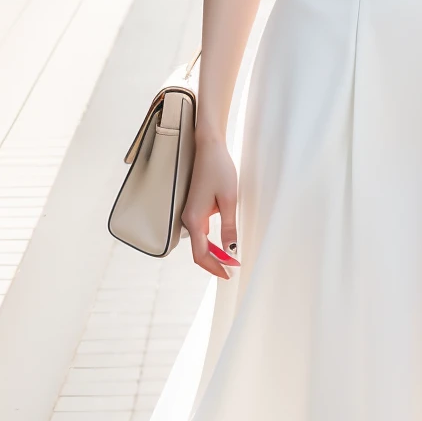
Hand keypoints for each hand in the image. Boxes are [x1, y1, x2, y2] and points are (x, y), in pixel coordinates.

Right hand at [182, 136, 240, 279]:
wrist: (208, 147)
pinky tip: (223, 243)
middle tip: (233, 269)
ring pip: (199, 242)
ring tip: (231, 260)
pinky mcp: (194, 208)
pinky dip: (211, 242)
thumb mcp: (229, 200)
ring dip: (213, 253)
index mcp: (194, 219)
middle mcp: (188, 219)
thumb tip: (231, 251)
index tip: (230, 273)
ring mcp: (189, 214)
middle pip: (199, 251)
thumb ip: (229, 227)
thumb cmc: (219, 170)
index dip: (215, 267)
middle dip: (215, 263)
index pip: (201, 254)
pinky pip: (200, 232)